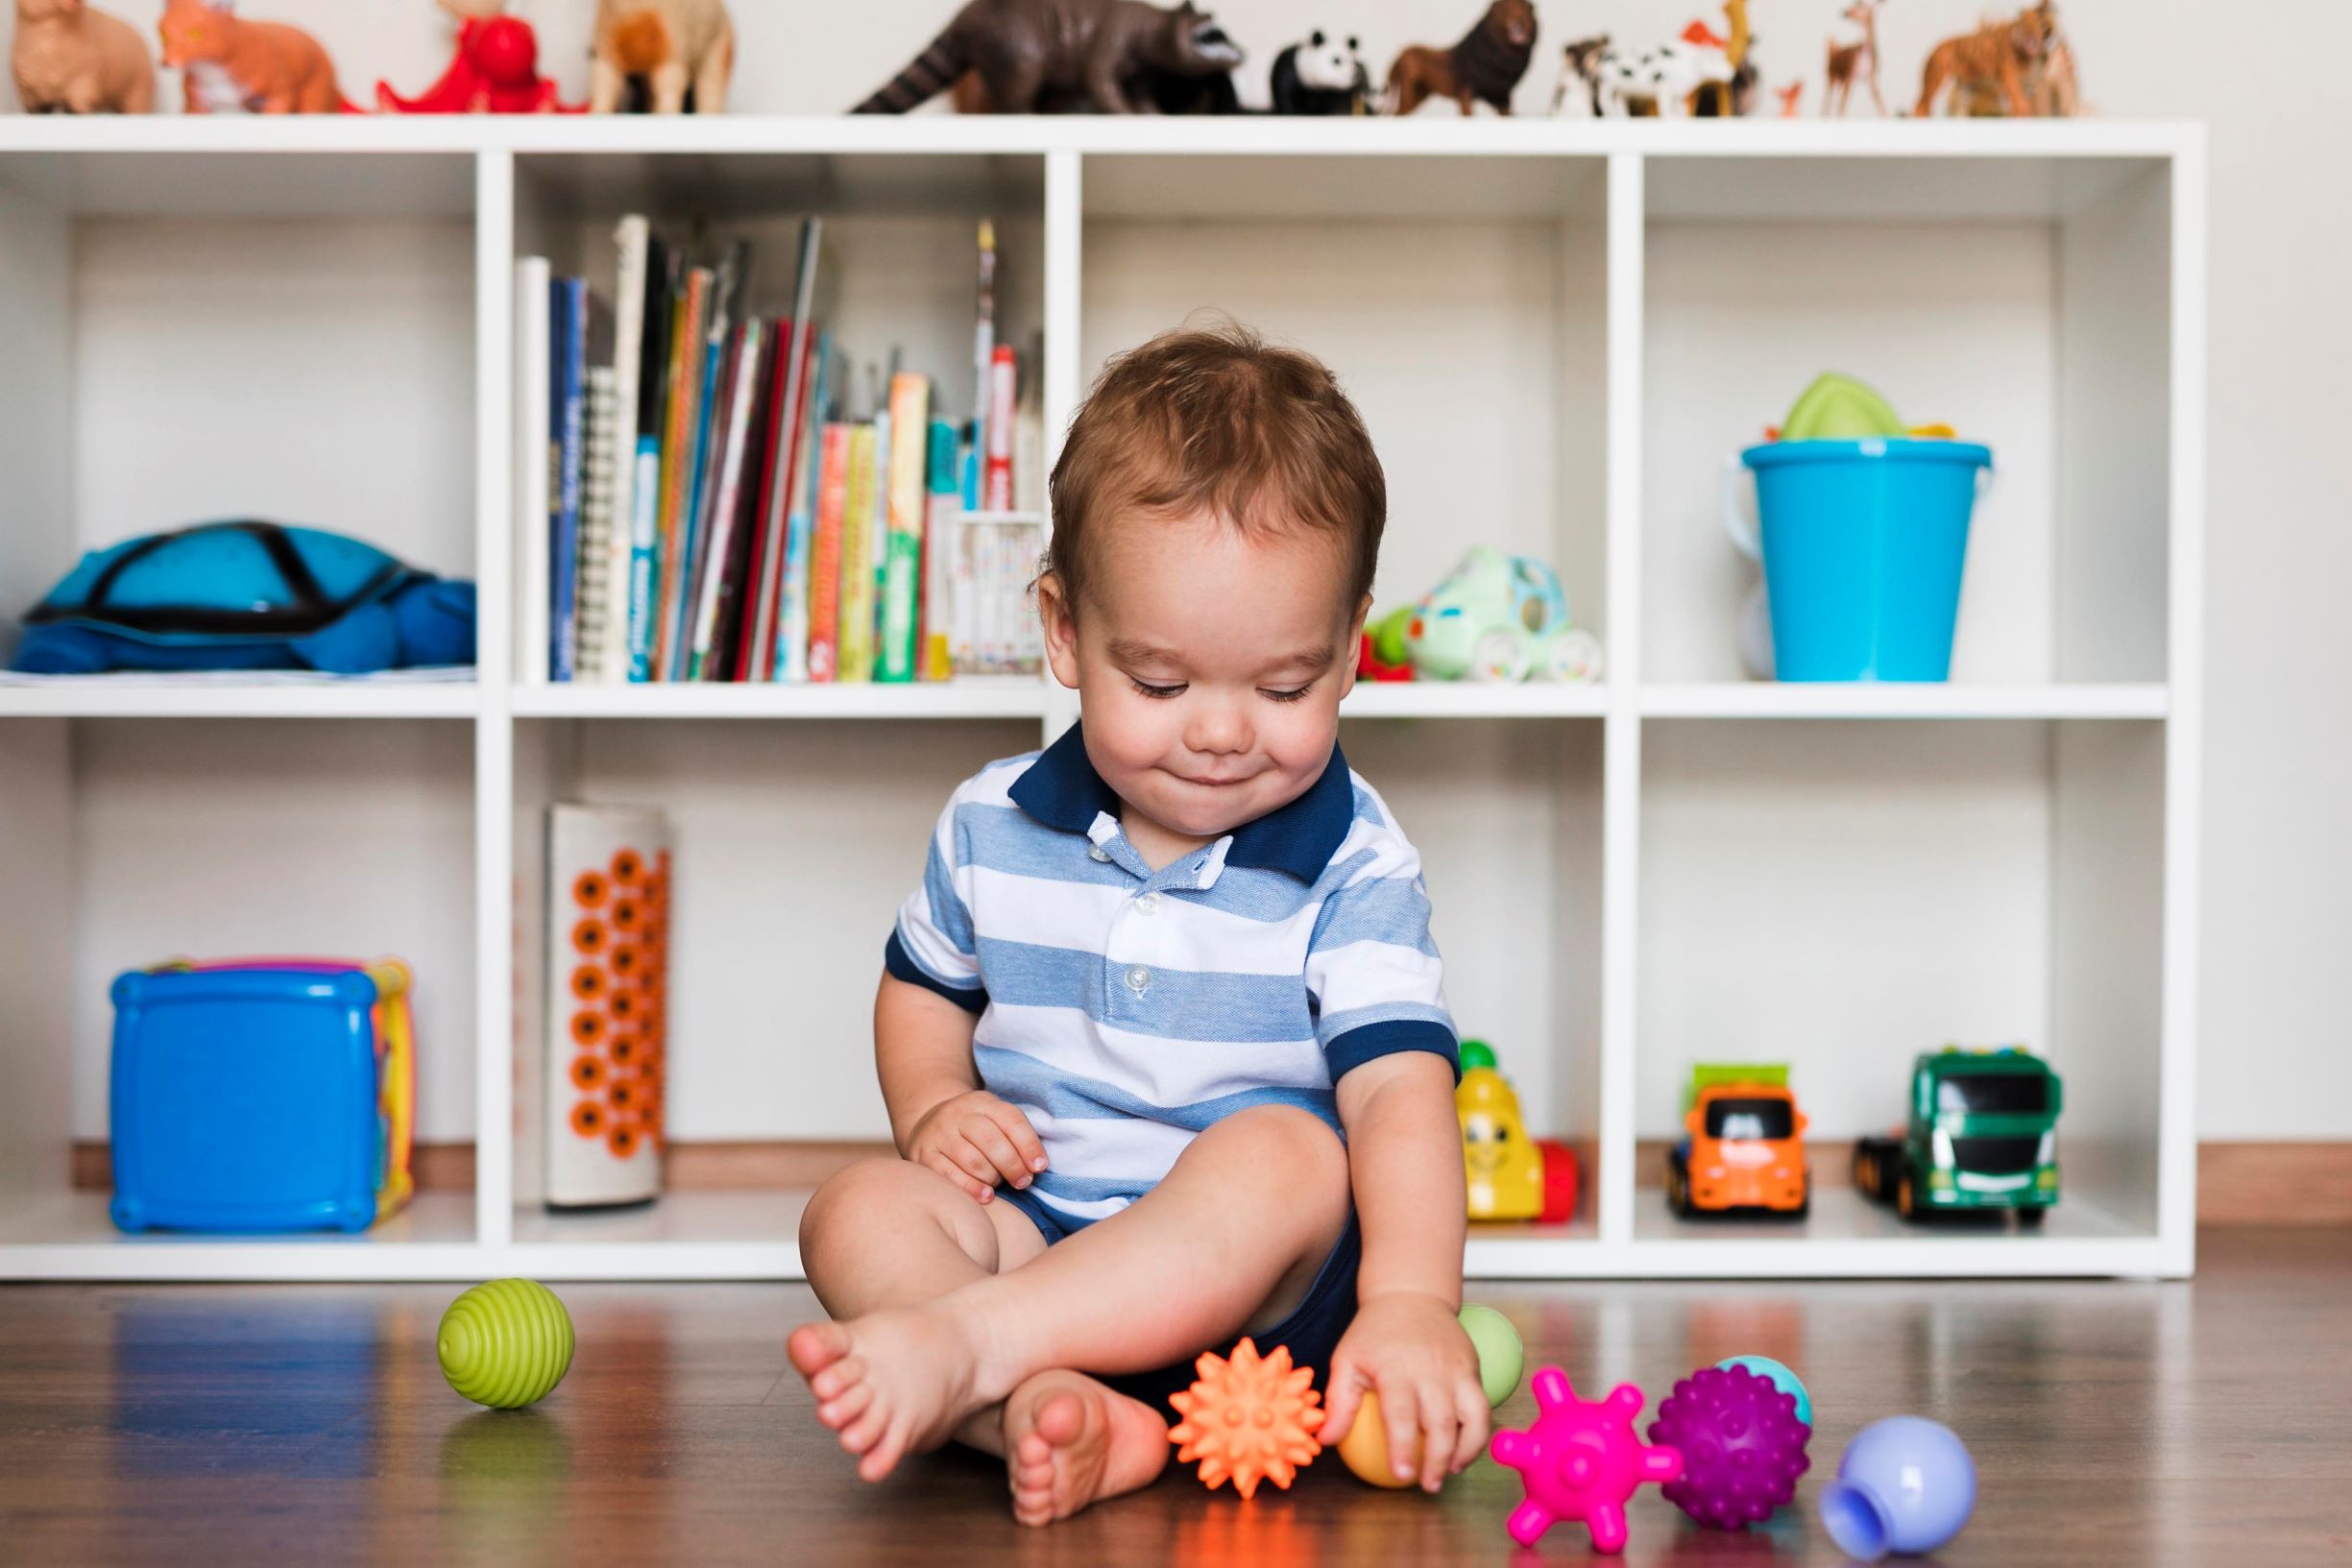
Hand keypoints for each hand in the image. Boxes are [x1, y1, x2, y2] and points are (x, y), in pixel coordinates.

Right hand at [904, 1090, 1046, 1203]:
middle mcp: (958, 1114)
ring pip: (971, 1160)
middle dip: (1012, 1165)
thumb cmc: (975, 1130)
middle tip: (1023, 1182)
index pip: (1010, 1119)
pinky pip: (949, 1175)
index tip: (1040, 1167)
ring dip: (992, 1178)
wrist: (929, 1123)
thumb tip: (1038, 1166)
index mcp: (982, 1102)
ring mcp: (939, 1134)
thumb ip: (1015, 1136)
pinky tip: (986, 1195)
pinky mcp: (923, 1154)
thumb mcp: (994, 1120)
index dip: (1029, 1145)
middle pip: (991, 1141)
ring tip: (1000, 1185)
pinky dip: (971, 1188)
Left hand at [1321, 1291, 1487, 1492]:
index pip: (1401, 1414)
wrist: (1411, 1294)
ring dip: (1466, 1450)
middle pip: (1442, 1423)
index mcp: (1397, 1367)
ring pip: (1474, 1417)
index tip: (1402, 1476)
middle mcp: (1432, 1369)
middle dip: (1437, 1460)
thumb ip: (1338, 1401)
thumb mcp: (1346, 1358)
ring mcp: (1458, 1368)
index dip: (1402, 1448)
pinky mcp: (1474, 1368)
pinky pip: (1482, 1407)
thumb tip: (1325, 1440)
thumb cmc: (1374, 1332)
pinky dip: (1478, 1434)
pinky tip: (1463, 1450)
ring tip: (1450, 1471)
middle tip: (1428, 1485)